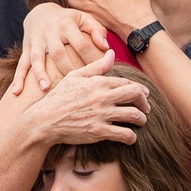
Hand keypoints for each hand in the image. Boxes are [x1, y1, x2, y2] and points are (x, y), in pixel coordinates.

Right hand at [13, 3, 108, 94]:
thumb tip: (106, 48)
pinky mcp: (26, 48)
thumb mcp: (84, 19)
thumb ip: (98, 31)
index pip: (81, 45)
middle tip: (77, 87)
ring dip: (40, 74)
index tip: (99, 74)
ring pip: (37, 58)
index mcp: (67, 24)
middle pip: (59, 53)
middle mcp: (50, 32)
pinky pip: (21, 63)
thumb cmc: (69, 20)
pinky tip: (17, 91)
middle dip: (67, 70)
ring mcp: (36, 41)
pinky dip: (18, 78)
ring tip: (46, 88)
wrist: (40, 12)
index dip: (91, 60)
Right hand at [28, 59, 149, 147]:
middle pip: (136, 95)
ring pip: (134, 115)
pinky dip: (131, 137)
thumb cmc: (58, 98)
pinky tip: (130, 138)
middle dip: (145, 102)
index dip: (139, 89)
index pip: (127, 83)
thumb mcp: (75, 77)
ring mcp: (102, 114)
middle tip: (146, 108)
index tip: (143, 95)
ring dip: (141, 120)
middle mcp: (103, 97)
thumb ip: (96, 66)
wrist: (44, 120)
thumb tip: (111, 53)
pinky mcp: (99, 131)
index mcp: (98, 82)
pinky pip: (124, 134)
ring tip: (141, 122)